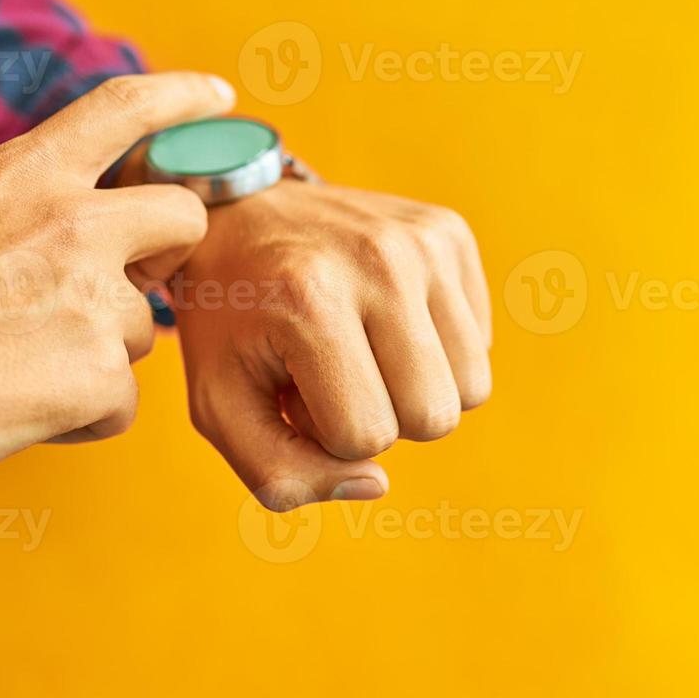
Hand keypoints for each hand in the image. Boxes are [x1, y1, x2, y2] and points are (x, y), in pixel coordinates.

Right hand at [0, 72, 232, 502]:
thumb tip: (16, 221)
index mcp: (24, 175)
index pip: (123, 109)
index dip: (181, 97)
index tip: (219, 98)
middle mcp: (74, 223)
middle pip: (182, 218)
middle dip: (167, 254)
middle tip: (123, 288)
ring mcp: (93, 298)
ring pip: (143, 329)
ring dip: (98, 355)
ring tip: (12, 373)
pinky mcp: (98, 374)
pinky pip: (119, 400)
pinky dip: (80, 417)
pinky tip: (17, 414)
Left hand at [166, 180, 492, 510]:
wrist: (239, 213)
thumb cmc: (228, 322)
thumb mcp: (219, 406)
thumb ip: (279, 476)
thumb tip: (376, 485)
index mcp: (310, 300)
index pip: (366, 437)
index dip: (326, 435)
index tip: (291, 387)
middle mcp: (379, 260)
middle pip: (434, 416)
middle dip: (382, 417)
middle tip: (329, 371)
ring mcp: (424, 240)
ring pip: (472, 387)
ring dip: (415, 387)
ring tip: (359, 346)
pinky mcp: (451, 231)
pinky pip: (479, 343)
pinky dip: (435, 348)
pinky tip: (383, 317)